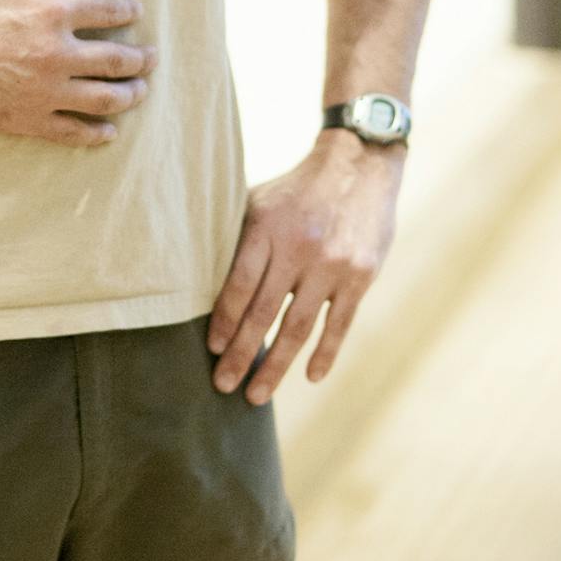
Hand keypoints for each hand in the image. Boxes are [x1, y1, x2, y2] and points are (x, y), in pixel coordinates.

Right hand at [0, 0, 155, 147]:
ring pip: (104, 98)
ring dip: (128, 95)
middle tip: (151, 58)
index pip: (109, 10)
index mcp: (53, 8)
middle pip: (118, 58)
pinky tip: (108, 131)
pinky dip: (96, 133)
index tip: (135, 12)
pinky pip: (72, 131)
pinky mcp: (25, 118)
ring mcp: (44, 90)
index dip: (128, 10)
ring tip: (138, 93)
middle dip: (141, 59)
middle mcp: (57, 52)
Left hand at [206, 130, 404, 403]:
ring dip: (276, 365)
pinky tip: (309, 376)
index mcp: (267, 228)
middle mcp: (299, 248)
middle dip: (241, 355)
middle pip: (263, 313)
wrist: (360, 165)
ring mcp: (332, 265)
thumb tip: (200, 284)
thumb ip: (237, 242)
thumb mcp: (259, 203)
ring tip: (255, 395)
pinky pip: (339, 324)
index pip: (239, 285)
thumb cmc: (297, 190)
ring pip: (298, 327)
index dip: (223, 321)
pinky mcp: (360, 276)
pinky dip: (325, 353)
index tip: (212, 350)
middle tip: (223, 386)